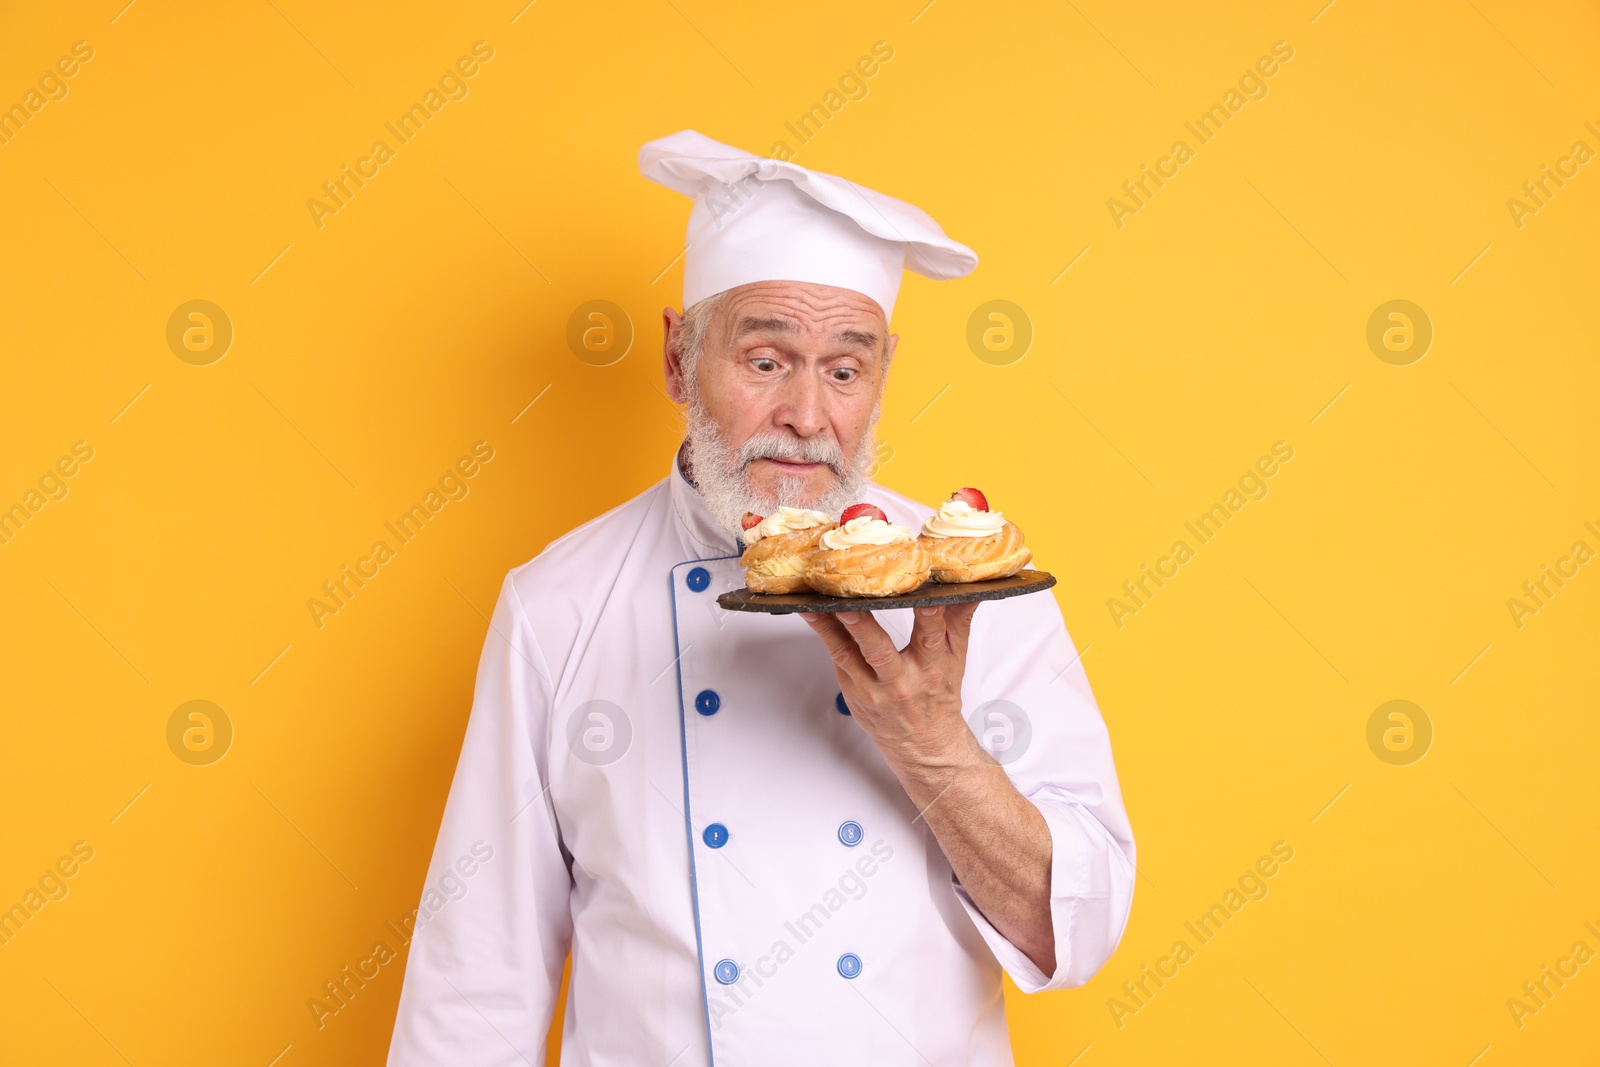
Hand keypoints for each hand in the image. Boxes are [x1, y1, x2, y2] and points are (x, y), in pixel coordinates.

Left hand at [798, 602, 981, 768]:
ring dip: (827, 627)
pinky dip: (824, 635)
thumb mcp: (957, 659)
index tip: (918, 593)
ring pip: (846, 654)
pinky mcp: (852, 692)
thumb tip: (970, 588)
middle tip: (846, 603)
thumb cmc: (939, 697)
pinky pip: (836, 659)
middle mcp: (900, 681)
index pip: (930, 636)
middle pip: (878, 651)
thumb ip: (958, 620)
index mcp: (930, 669)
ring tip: (813, 604)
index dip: (926, 614)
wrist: (922, 744)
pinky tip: (813, 614)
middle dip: (861, 626)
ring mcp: (872, 689)